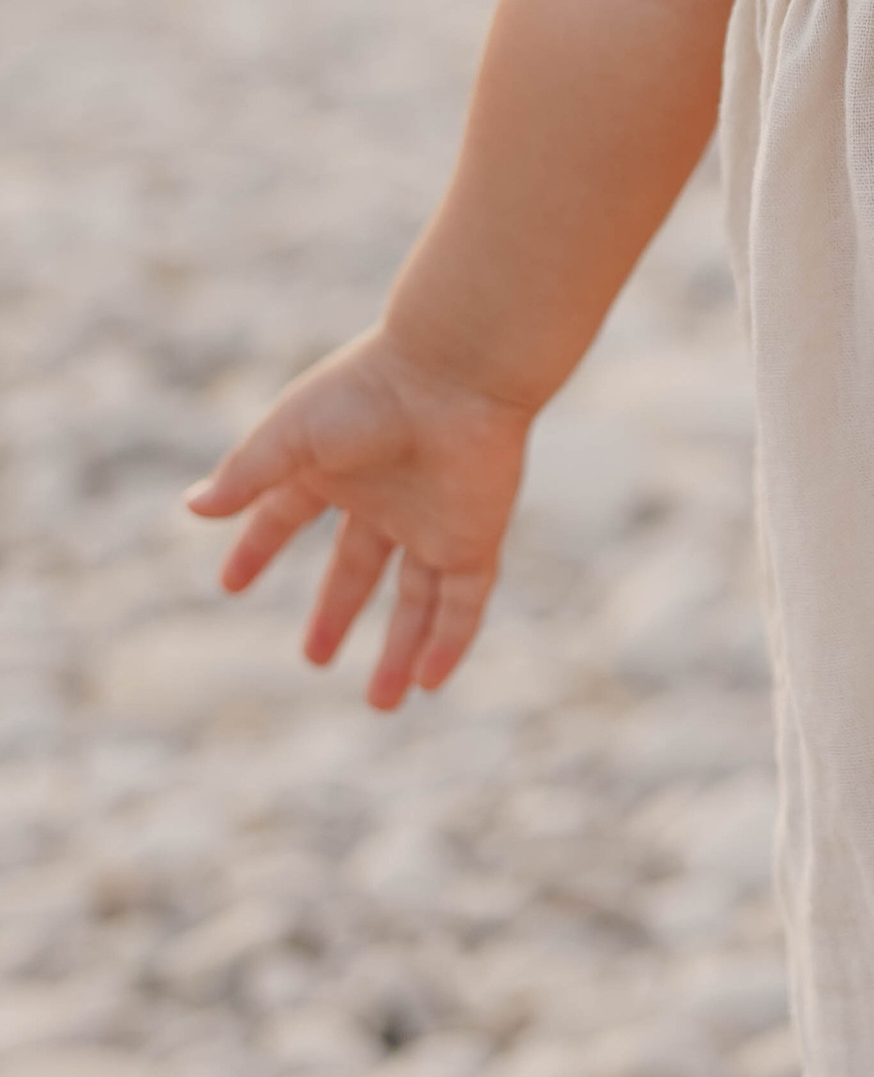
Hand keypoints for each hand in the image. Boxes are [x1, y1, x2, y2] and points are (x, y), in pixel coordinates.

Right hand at [186, 330, 530, 707]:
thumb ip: (247, 475)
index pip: (286, 515)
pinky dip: (448, 643)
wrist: (457, 373)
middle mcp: (386, 497)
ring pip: (418, 599)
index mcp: (335, 466)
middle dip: (337, 611)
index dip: (258, 547)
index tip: (231, 583)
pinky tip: (427, 683)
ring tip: (382, 703)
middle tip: (313, 659)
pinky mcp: (475, 537)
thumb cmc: (370, 393)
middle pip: (358, 567)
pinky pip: (464, 602)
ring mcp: (434, 520)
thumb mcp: (292, 435)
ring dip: (400, 650)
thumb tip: (194, 508)